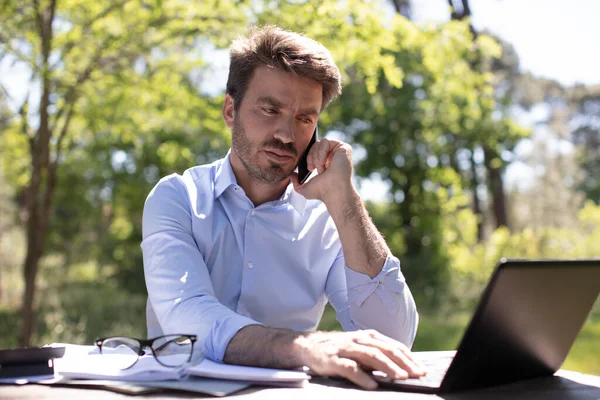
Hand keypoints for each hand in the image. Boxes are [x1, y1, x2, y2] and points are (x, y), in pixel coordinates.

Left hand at [291, 138, 353, 204]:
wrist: (332, 192)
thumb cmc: (322, 192)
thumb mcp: (305, 189)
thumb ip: (296, 183)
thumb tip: (292, 175)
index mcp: (326, 162)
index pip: (313, 150)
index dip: (309, 157)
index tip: (310, 169)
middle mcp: (334, 156)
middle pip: (315, 145)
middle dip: (311, 157)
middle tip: (313, 169)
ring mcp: (339, 151)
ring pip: (319, 143)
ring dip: (316, 157)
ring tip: (321, 169)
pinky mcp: (344, 148)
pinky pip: (326, 142)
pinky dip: (321, 153)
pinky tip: (324, 164)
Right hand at [296, 329, 425, 389]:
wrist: (309, 346)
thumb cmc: (340, 350)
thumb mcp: (361, 350)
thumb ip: (379, 356)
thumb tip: (403, 368)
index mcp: (369, 336)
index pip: (394, 346)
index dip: (409, 358)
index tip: (422, 369)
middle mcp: (359, 339)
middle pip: (386, 349)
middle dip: (404, 362)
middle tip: (417, 374)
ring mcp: (346, 348)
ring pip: (371, 356)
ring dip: (388, 367)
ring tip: (400, 377)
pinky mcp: (333, 359)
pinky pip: (350, 368)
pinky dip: (362, 377)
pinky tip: (372, 385)